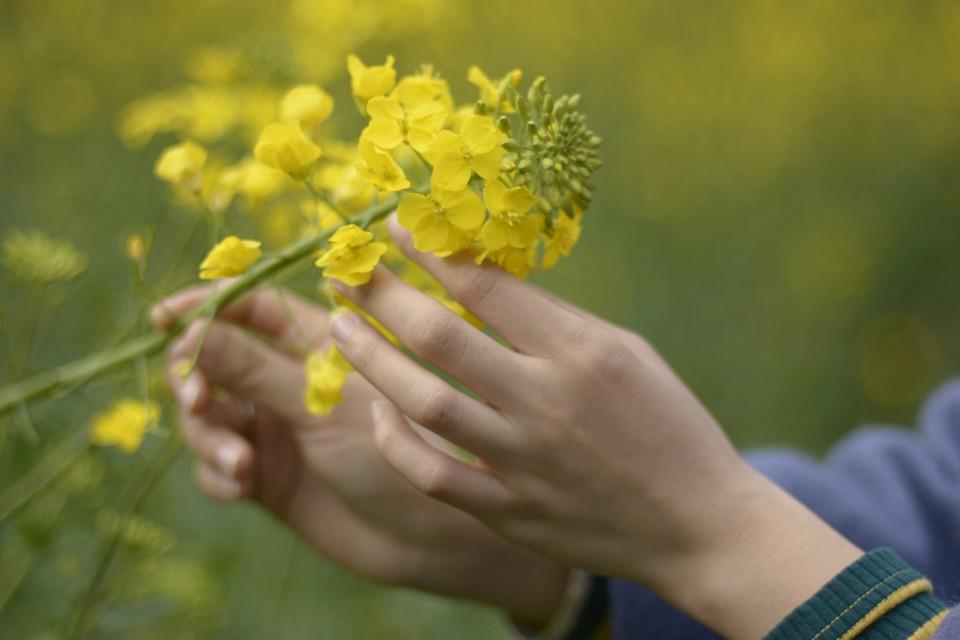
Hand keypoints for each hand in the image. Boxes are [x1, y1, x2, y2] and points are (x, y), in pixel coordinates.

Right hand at [152, 286, 567, 626]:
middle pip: (213, 360)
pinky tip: (240, 487)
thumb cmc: (392, 453)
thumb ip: (256, 369)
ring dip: (209, 433)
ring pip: (208, 415)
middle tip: (197, 399)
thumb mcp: (321, 404)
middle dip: (194, 376)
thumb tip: (192, 326)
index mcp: (313, 343)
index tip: (165, 318)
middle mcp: (287, 380)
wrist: (423, 534)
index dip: (205, 307)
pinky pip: (216, 466)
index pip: (247, 308)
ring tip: (239, 462)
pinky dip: (217, 473)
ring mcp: (274, 428)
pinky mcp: (264, 475)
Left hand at [331, 216, 861, 638]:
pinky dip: (396, 440)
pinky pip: (431, 474)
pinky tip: (379, 410)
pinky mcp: (509, 510)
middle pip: (438, 337)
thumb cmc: (666, 424)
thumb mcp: (624, 351)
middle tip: (345, 271)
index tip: (394, 224)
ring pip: (423, 402)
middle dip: (381, 295)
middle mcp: (545, 402)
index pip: (485, 286)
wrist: (698, 524)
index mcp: (581, 352)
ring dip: (371, 358)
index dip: (429, 249)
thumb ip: (552, 322)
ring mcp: (523, 461)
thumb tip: (477, 283)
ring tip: (338, 327)